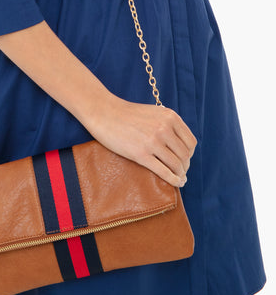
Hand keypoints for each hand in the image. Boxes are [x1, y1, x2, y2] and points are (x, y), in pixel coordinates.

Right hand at [83, 93, 197, 187]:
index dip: (190, 154)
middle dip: (185, 166)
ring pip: (176, 164)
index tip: (185, 159)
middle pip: (185, 155)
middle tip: (181, 171)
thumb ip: (167, 123)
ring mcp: (153, 141)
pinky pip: (163, 171)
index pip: (190, 142)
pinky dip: (173, 179)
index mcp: (170, 117)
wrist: (104, 113)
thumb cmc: (126, 113)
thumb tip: (179, 140)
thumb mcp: (153, 112)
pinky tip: (176, 182)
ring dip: (181, 174)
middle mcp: (164, 128)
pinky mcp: (141, 154)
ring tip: (180, 178)